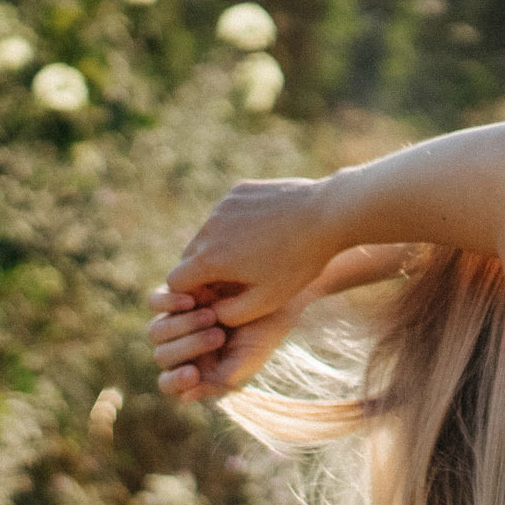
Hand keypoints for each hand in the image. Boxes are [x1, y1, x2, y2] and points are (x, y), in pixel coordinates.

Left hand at [147, 284, 304, 400]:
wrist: (274, 293)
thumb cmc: (265, 331)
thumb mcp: (250, 358)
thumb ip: (224, 379)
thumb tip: (186, 397)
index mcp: (197, 368)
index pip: (170, 383)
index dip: (176, 381)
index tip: (193, 373)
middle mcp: (181, 347)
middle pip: (163, 357)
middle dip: (189, 347)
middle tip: (219, 335)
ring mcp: (174, 321)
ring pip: (156, 332)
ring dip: (183, 326)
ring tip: (213, 315)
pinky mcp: (173, 295)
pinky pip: (155, 302)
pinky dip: (170, 303)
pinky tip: (192, 300)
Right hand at [165, 176, 336, 329]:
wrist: (326, 215)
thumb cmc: (299, 263)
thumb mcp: (268, 301)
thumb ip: (231, 314)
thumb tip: (211, 311)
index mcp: (210, 259)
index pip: (177, 282)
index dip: (193, 295)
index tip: (216, 300)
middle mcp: (208, 228)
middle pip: (189, 257)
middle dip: (206, 272)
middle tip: (236, 282)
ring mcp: (223, 205)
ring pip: (209, 233)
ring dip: (221, 248)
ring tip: (256, 258)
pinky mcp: (239, 191)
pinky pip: (228, 213)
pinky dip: (237, 225)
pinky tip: (267, 233)